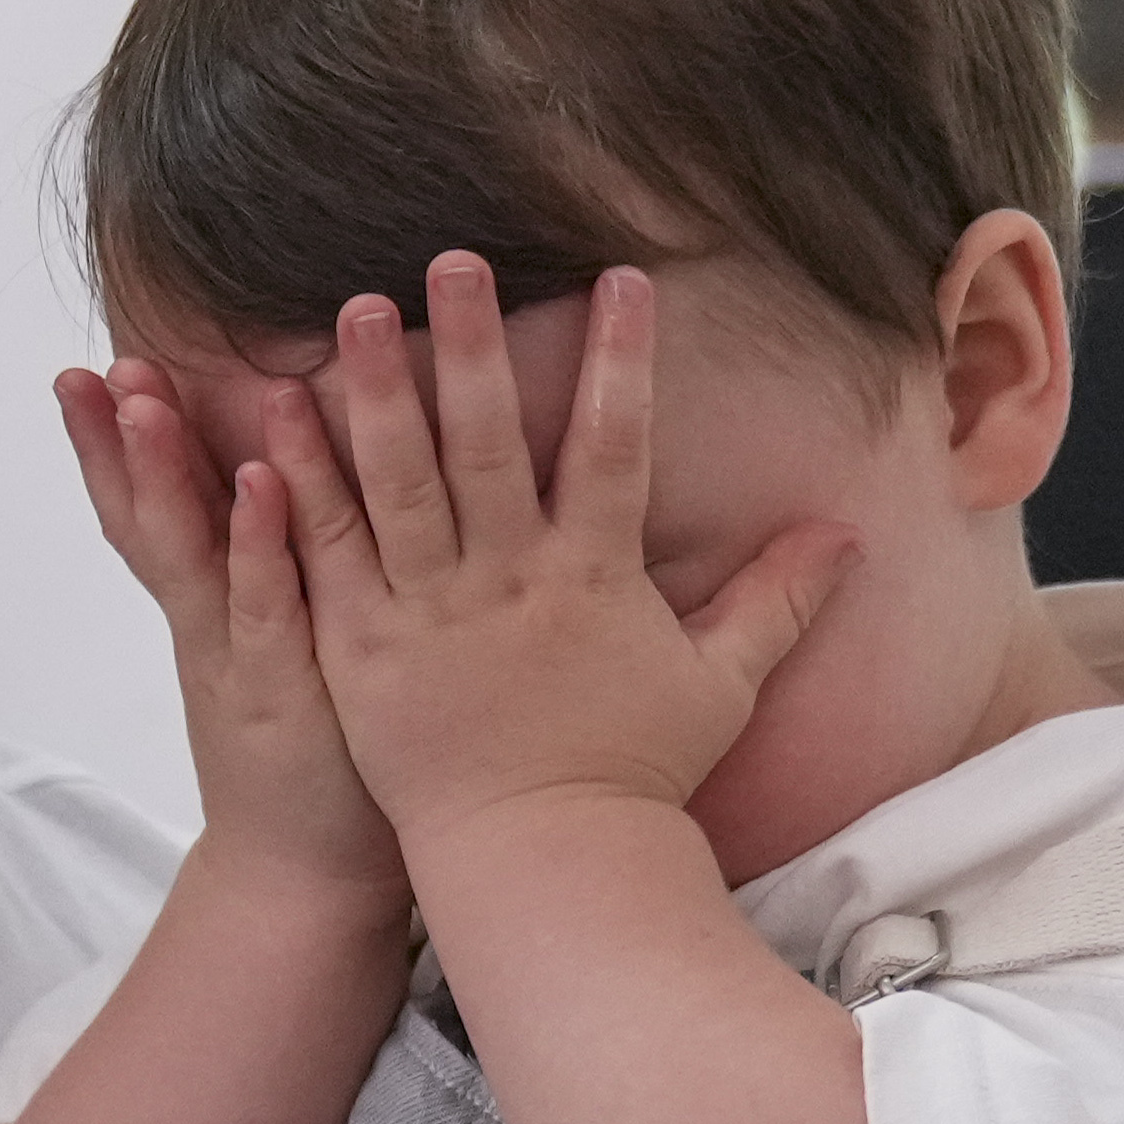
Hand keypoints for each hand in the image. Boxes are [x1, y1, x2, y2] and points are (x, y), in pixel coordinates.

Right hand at [52, 355, 401, 919]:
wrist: (312, 878)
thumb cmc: (319, 753)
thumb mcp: (285, 650)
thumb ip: (276, 576)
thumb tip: (279, 493)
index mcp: (207, 614)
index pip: (146, 515)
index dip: (113, 448)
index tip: (91, 367)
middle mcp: (206, 630)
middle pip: (144, 523)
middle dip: (112, 446)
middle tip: (88, 367)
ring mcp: (235, 661)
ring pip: (187, 553)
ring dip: (164, 470)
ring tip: (141, 395)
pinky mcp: (282, 694)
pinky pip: (264, 608)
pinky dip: (254, 546)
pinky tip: (256, 482)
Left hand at [269, 258, 849, 852]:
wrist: (544, 865)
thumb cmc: (634, 776)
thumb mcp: (720, 685)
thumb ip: (777, 601)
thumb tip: (850, 536)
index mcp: (592, 577)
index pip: (612, 446)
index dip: (619, 360)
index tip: (621, 276)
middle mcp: (507, 582)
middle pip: (486, 442)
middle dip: (472, 344)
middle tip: (453, 258)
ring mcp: (428, 614)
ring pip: (396, 482)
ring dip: (375, 392)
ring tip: (355, 311)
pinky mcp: (362, 649)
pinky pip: (327, 553)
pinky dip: (300, 485)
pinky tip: (273, 418)